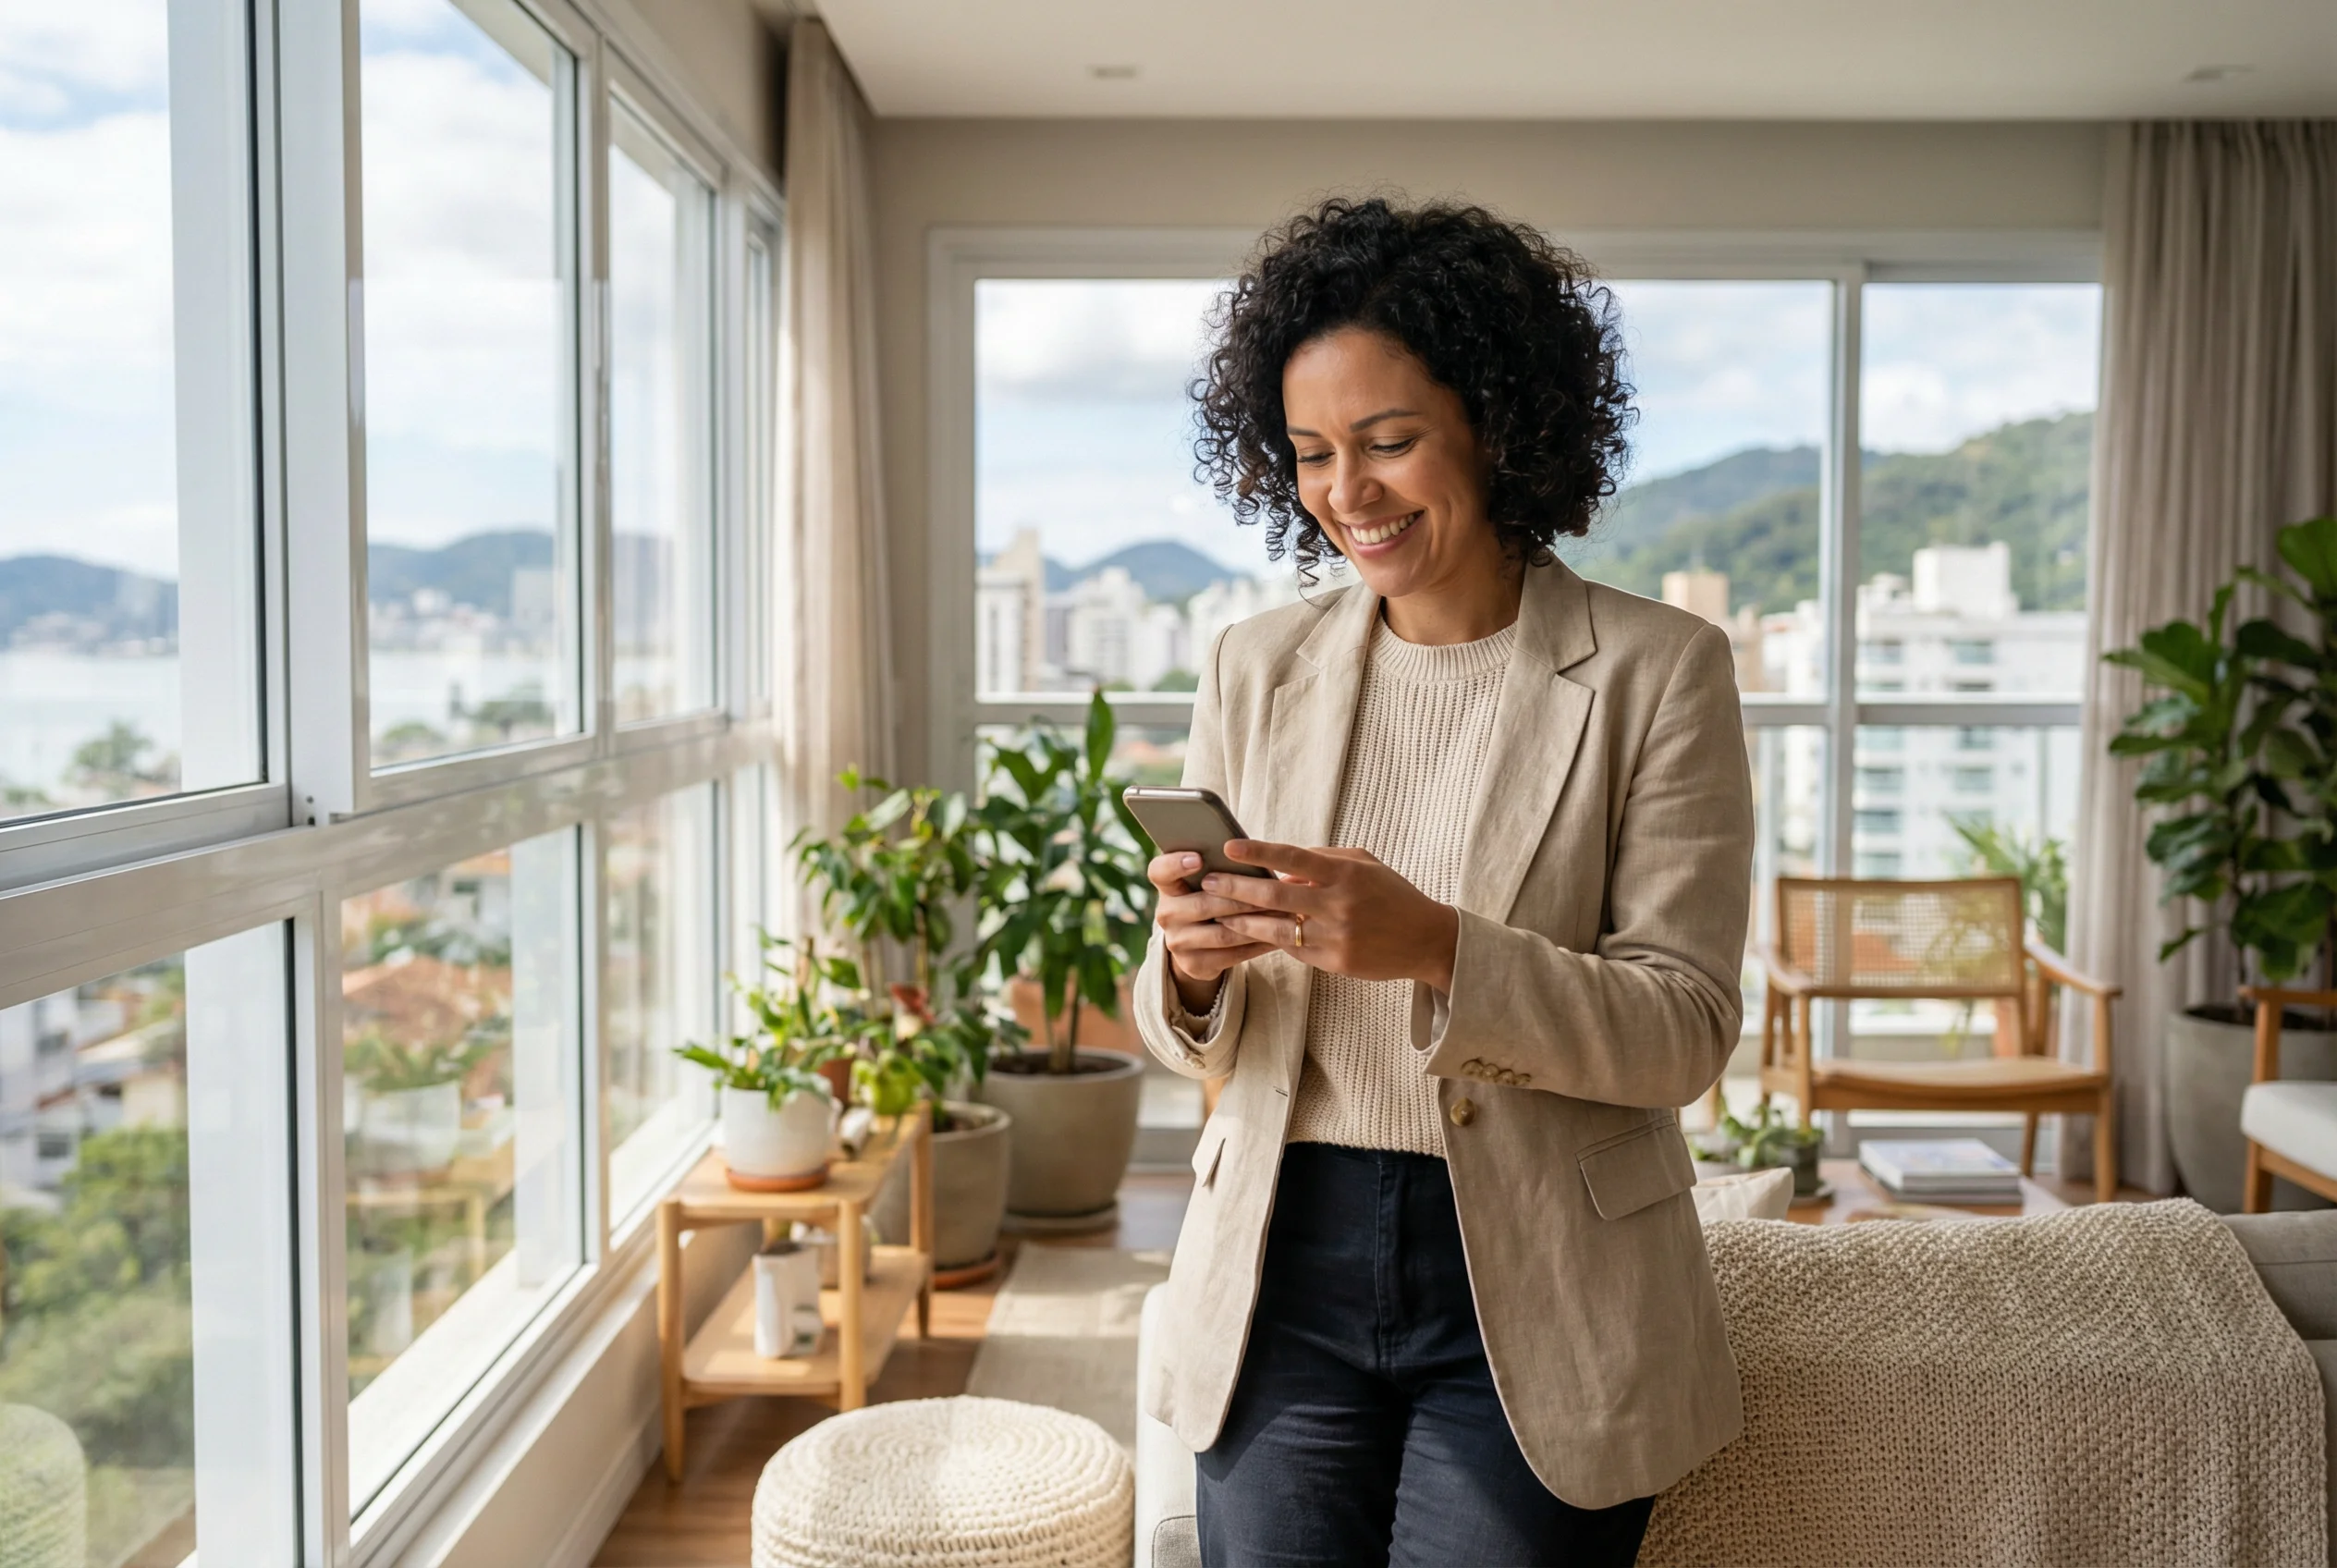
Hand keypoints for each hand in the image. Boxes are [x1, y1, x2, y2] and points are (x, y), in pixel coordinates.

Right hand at [1147, 851, 1277, 1011]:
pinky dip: (1257, 944)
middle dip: (1239, 897)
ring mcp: (1177, 942)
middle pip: (1202, 904)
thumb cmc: (1211, 898)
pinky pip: (1231, 955)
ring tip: (1281, 913)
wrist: (1198, 945)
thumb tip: (1252, 853)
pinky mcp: (1193, 965)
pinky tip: (1277, 935)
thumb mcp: (1206, 883)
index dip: (1176, 864)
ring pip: (1221, 933)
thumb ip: (1220, 869)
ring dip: (1255, 924)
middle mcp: (1166, 914)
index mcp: (1167, 887)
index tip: (1199, 858)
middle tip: (1271, 888)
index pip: (1160, 871)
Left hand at [1204, 841, 1458, 991]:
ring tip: (1219, 913)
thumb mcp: (1364, 864)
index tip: (1229, 847)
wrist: (1426, 940)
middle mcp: (1338, 904)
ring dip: (1243, 921)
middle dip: (1236, 888)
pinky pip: (1295, 949)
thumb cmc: (1392, 894)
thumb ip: (1323, 860)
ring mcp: (1336, 936)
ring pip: (1277, 928)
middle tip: (1209, 882)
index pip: (1292, 856)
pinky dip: (1273, 940)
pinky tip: (1252, 934)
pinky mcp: (1335, 962)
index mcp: (1344, 873)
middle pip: (1274, 894)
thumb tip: (1282, 865)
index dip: (1258, 851)